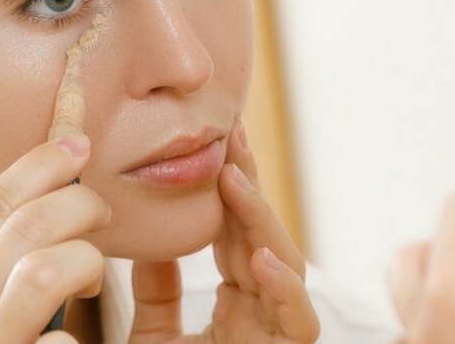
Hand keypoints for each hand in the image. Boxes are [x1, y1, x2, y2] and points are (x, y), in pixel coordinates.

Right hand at [0, 135, 110, 343]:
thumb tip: (44, 198)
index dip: (41, 164)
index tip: (79, 143)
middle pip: (28, 224)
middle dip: (81, 205)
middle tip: (102, 216)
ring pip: (47, 270)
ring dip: (86, 265)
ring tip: (89, 283)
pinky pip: (61, 342)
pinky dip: (75, 341)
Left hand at [127, 119, 319, 342]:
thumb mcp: (154, 337)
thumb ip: (157, 297)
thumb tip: (152, 248)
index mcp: (237, 305)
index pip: (238, 235)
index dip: (230, 190)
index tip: (219, 140)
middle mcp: (262, 312)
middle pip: (262, 238)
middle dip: (249, 185)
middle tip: (233, 131)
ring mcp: (277, 333)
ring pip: (286, 266)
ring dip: (261, 220)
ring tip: (234, 178)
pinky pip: (301, 321)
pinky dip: (285, 287)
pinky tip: (261, 257)